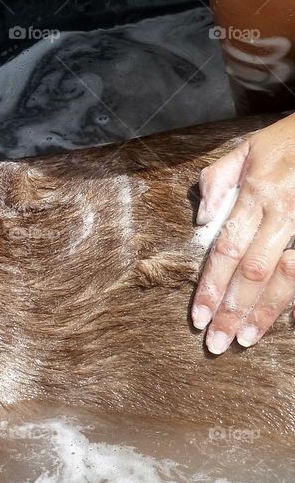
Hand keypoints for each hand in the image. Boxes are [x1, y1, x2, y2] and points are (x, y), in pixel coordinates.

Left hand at [192, 113, 294, 352]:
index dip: (210, 286)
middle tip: (215, 343)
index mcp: (259, 193)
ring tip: (244, 339)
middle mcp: (285, 212)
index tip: (197, 317)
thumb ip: (218, 179)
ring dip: (265, 312)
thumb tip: (202, 220)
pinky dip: (294, 298)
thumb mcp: (248, 147)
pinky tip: (281, 320)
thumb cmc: (291, 139)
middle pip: (253, 271)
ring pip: (287, 277)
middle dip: (232, 309)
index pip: (227, 249)